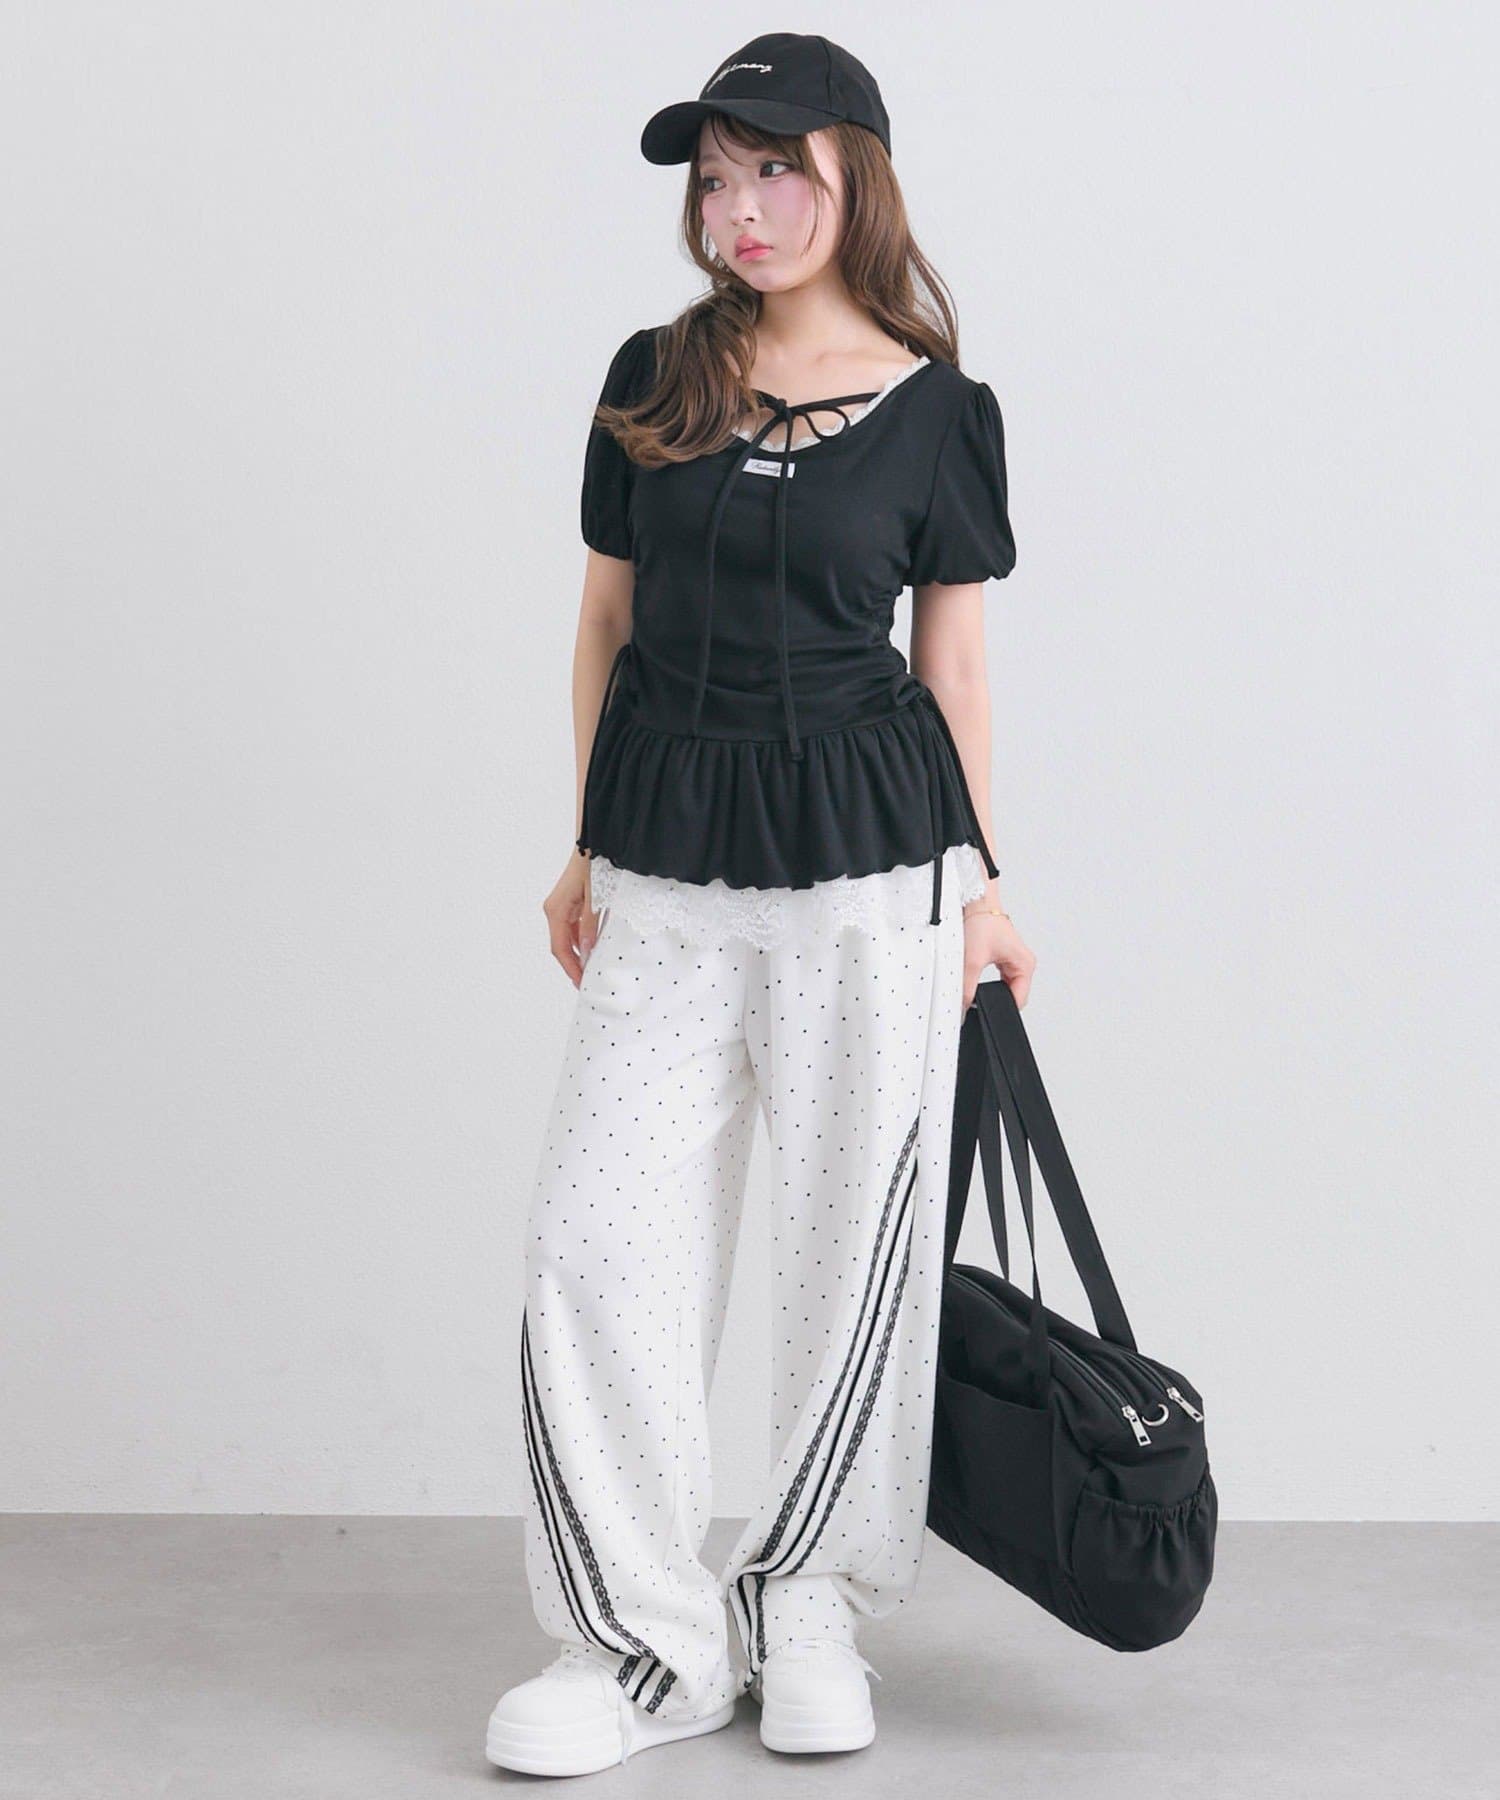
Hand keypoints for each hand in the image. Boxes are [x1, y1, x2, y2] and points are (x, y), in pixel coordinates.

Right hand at [543, 849, 601, 987]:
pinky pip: (574, 926)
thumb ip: (590, 927)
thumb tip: (586, 953)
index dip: (571, 968)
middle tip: (588, 981)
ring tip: (593, 967)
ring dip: (579, 952)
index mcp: (556, 910)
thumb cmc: (595, 864)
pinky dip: (583, 939)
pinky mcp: (570, 902)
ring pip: (567, 937)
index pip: (560, 949)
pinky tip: (596, 946)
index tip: (582, 983)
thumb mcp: (596, 899)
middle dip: (574, 964)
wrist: (596, 840)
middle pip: (561, 946)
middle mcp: (554, 909)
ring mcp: (561, 906)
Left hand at [961, 904, 1036, 1011]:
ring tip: (978, 976)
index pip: (1018, 1000)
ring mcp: (1013, 961)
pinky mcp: (1003, 958)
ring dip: (990, 988)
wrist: (975, 902)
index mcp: (1025, 965)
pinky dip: (986, 980)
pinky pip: (998, 978)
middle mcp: (1022, 963)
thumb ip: (967, 988)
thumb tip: (963, 1007)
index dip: (1001, 1008)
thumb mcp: (972, 960)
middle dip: (994, 998)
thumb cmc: (982, 921)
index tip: (985, 1012)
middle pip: (1011, 995)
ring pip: (1003, 987)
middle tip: (977, 995)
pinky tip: (977, 973)